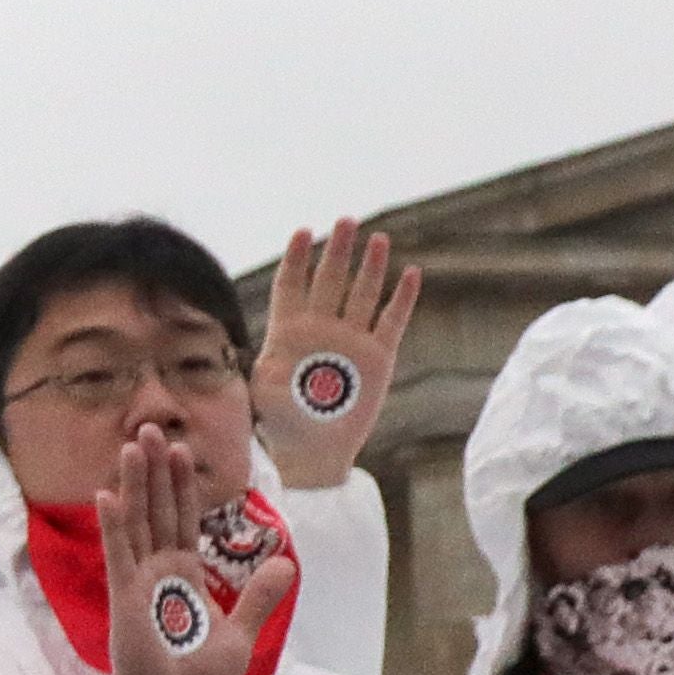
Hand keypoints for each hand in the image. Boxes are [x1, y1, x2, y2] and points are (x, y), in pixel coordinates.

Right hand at [75, 424, 289, 674]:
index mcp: (184, 576)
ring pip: (137, 522)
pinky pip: (119, 555)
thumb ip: (257, 599)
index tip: (182, 450)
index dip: (183, 486)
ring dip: (134, 483)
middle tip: (150, 428)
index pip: (183, 520)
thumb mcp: (240, 636)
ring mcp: (139, 582)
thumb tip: (285, 563)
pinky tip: (107, 495)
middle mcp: (158, 571)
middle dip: (155, 470)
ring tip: (133, 445)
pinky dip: (113, 525)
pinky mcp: (125, 598)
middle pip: (157, 510)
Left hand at [254, 220, 418, 489]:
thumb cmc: (280, 424)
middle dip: (338, 251)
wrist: (313, 453)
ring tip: (378, 238)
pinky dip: (401, 299)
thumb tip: (265, 362)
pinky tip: (410, 273)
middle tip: (346, 221)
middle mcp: (322, 329)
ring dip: (370, 267)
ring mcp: (351, 340)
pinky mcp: (377, 357)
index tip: (303, 231)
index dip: (297, 259)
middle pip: (331, 280)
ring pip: (363, 294)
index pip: (292, 285)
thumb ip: (265, 374)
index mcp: (288, 331)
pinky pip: (392, 321)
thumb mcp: (263, 397)